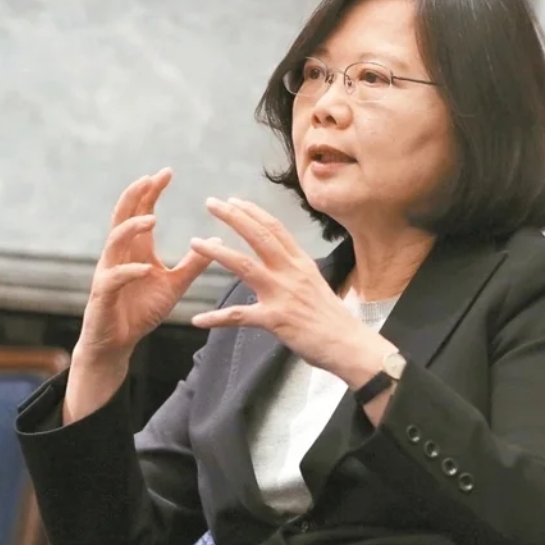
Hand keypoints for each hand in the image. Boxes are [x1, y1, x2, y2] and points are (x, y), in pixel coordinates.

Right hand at [76, 169, 212, 365]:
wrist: (117, 343)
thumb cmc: (141, 311)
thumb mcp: (174, 284)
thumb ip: (192, 264)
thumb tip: (217, 241)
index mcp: (136, 249)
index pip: (140, 211)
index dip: (151, 191)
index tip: (166, 172)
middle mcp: (119, 255)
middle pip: (122, 217)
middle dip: (135, 196)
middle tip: (150, 178)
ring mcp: (109, 273)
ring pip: (114, 242)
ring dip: (132, 229)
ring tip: (151, 219)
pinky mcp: (104, 294)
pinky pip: (114, 278)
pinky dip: (129, 271)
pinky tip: (144, 267)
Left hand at [189, 197, 394, 385]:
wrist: (348, 344)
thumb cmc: (333, 318)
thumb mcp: (316, 283)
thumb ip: (295, 270)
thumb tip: (281, 261)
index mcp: (301, 263)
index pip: (275, 228)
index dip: (253, 212)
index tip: (234, 200)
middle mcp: (291, 272)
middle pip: (259, 236)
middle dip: (233, 217)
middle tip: (211, 202)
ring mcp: (283, 294)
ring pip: (245, 266)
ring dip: (217, 253)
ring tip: (195, 243)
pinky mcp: (276, 319)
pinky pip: (239, 316)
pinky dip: (217, 319)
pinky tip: (198, 320)